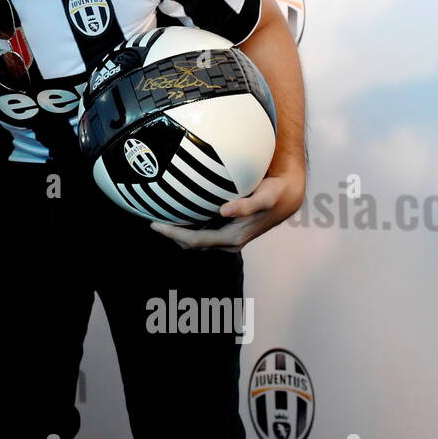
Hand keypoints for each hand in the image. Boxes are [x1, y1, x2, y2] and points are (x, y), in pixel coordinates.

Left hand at [149, 171, 304, 251]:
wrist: (287, 198)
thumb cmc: (274, 195)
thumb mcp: (263, 197)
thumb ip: (246, 205)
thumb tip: (224, 211)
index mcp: (232, 238)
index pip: (195, 240)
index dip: (173, 235)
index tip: (155, 225)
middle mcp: (228, 242)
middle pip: (191, 244)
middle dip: (171, 235)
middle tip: (151, 221)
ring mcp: (227, 239)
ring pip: (196, 241)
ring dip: (178, 233)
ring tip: (160, 219)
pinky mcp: (227, 232)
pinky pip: (202, 233)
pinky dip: (188, 228)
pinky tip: (179, 216)